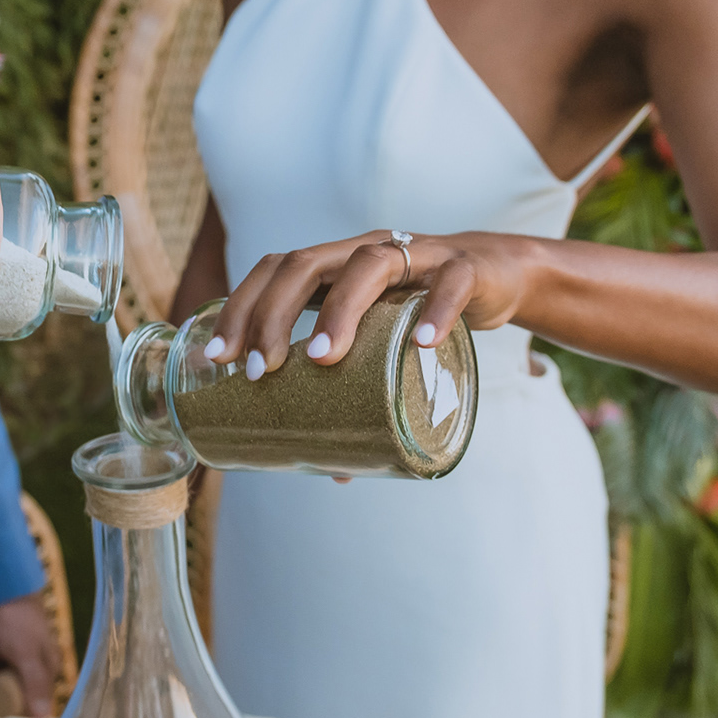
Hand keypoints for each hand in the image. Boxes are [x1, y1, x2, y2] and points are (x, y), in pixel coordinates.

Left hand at [0, 591, 59, 717]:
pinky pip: (2, 657)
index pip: (36, 698)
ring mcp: (28, 649)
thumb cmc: (17, 623)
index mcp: (51, 665)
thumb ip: (35, 686)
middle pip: (18, 684)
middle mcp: (42, 659)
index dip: (16, 699)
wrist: (4, 587)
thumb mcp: (25, 657)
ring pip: (7, 671)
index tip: (0, 689)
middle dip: (1, 679)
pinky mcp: (14, 639)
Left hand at [204, 230, 539, 374]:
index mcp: (336, 265)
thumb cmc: (420, 313)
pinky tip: (419, 344)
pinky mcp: (466, 269)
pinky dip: (435, 311)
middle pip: (305, 263)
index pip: (274, 269)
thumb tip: (333, 467)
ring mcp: (417, 255)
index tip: (219, 359)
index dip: (241, 308)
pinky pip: (451, 284)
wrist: (498, 276)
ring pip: (370, 264)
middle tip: (261, 371)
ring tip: (321, 359)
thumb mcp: (380, 344)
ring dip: (339, 312)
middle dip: (273, 315)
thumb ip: (354, 393)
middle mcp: (367, 250)